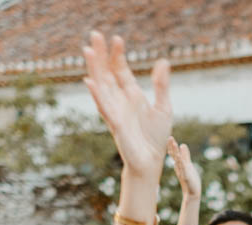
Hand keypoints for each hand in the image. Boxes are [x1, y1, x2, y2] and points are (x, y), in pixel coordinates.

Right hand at [82, 32, 171, 178]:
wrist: (152, 161)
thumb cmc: (156, 137)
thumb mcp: (164, 107)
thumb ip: (161, 85)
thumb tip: (163, 61)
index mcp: (131, 94)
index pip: (120, 69)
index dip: (117, 54)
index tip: (117, 38)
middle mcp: (120, 100)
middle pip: (107, 73)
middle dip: (101, 54)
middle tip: (95, 34)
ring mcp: (115, 111)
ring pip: (102, 86)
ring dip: (94, 68)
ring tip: (88, 50)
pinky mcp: (116, 124)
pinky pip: (104, 107)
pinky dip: (97, 94)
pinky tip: (90, 81)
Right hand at [167, 136, 199, 202]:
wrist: (192, 193)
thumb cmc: (190, 179)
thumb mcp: (188, 164)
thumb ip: (185, 155)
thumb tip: (182, 145)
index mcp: (179, 164)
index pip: (174, 153)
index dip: (172, 146)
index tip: (170, 138)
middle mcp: (179, 167)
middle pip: (174, 155)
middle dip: (172, 147)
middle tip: (170, 137)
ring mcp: (182, 171)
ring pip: (178, 160)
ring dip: (176, 152)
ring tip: (174, 144)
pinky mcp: (186, 177)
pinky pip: (183, 168)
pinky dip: (181, 163)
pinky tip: (180, 157)